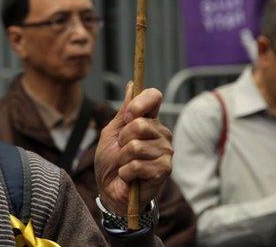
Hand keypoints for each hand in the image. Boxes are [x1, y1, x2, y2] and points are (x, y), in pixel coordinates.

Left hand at [94, 84, 171, 215]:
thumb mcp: (111, 133)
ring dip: (122, 159)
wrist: (111, 190)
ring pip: (136, 146)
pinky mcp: (164, 169)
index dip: (140, 103)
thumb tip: (131, 85)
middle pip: (140, 124)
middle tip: (122, 151)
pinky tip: (130, 177)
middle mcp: (161, 133)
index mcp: (149, 121)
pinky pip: (137, 164)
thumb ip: (123, 111)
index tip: (128, 115)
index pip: (154, 97)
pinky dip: (125, 172)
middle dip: (122, 140)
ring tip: (126, 166)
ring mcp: (165, 151)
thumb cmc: (110, 161)